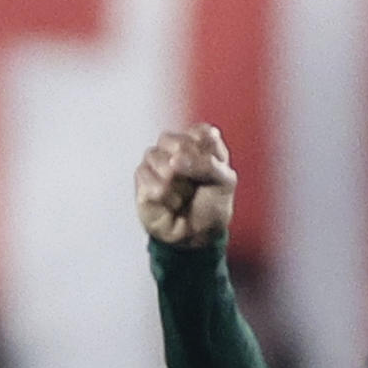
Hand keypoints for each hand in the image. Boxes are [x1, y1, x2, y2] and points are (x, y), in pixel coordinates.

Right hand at [137, 124, 236, 246]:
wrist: (198, 235)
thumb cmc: (213, 205)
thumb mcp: (224, 182)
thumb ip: (207, 164)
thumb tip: (174, 160)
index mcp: (202, 142)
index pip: (201, 132)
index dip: (207, 153)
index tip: (214, 170)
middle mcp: (177, 147)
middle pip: (173, 140)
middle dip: (188, 166)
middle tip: (196, 184)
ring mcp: (157, 160)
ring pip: (155, 157)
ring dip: (175, 183)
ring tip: (184, 196)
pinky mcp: (142, 177)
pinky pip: (146, 177)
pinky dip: (164, 195)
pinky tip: (172, 204)